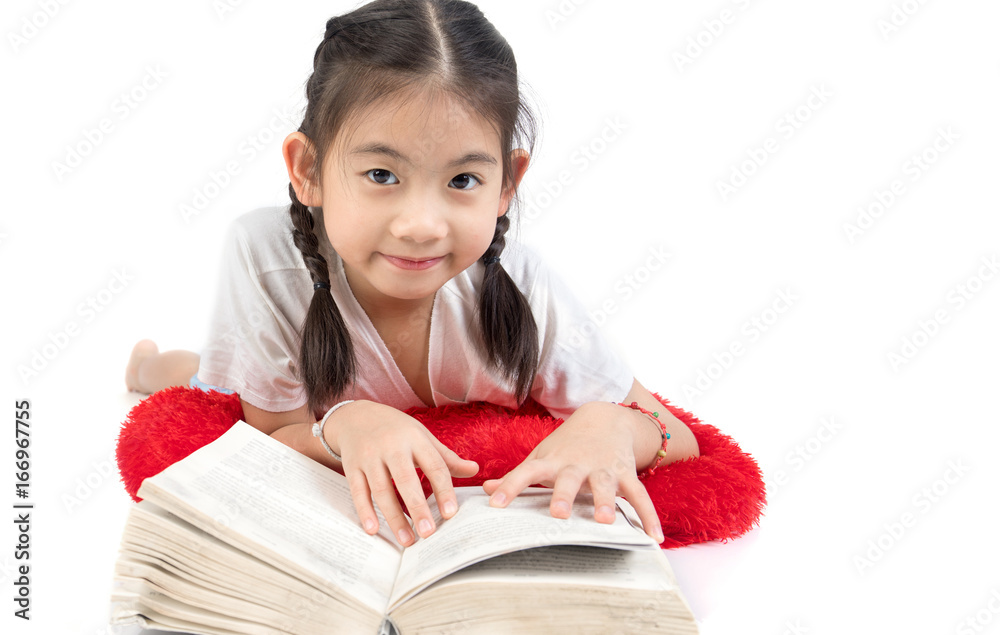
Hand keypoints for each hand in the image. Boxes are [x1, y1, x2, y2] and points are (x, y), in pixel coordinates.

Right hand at [329, 400, 478, 545]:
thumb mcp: (422, 436)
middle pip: (406, 480)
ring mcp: (369, 457)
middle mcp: (392, 446)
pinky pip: (358, 491)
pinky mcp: (352, 466)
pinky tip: (374, 529)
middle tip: (429, 533)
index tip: (451, 513)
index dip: (444, 490)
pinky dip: (365, 511)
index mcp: (415, 439)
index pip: (434, 466)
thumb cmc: (396, 430)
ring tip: (407, 540)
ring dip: (394, 517)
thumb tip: (475, 470)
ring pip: (381, 489)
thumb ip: (446, 457)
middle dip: (418, 508)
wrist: (357, 416)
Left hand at [481, 401, 664, 542]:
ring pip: (605, 485)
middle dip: (563, 495)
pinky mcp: (626, 472)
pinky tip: (653, 536)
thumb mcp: (541, 456)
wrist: (606, 417)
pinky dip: (648, 516)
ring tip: (604, 521)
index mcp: (552, 462)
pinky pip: (639, 495)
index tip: (495, 504)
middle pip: (569, 479)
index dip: (510, 487)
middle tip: (558, 514)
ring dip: (606, 502)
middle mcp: (577, 464)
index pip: (526, 473)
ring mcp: (604, 468)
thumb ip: (518, 476)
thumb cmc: (568, 445)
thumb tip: (486, 490)